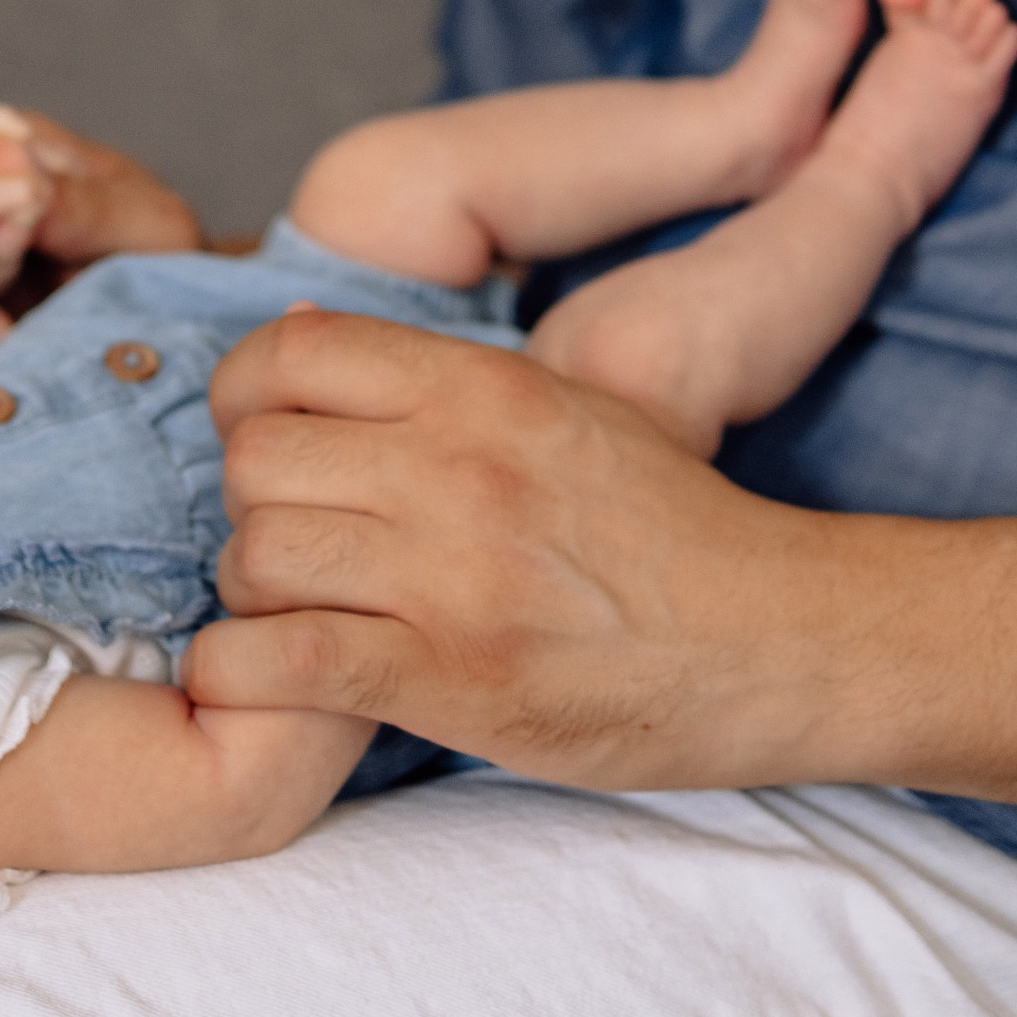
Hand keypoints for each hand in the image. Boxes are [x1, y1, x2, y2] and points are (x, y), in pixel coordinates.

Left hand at [187, 310, 835, 790]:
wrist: (772, 640)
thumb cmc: (667, 528)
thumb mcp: (565, 409)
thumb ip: (439, 382)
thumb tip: (299, 334)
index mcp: (486, 388)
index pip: (291, 354)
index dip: (247, 398)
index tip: (266, 439)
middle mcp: (460, 467)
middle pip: (256, 459)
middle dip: (251, 504)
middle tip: (292, 539)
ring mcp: (453, 577)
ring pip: (256, 556)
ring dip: (251, 595)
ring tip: (297, 612)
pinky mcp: (451, 682)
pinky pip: (283, 661)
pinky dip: (244, 672)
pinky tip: (269, 677)